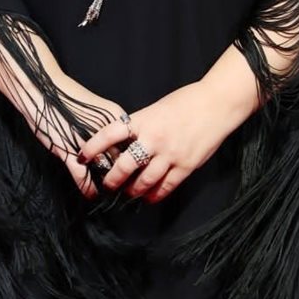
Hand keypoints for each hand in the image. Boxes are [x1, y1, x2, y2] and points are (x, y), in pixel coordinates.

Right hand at [37, 74, 131, 199]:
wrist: (42, 89)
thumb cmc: (66, 96)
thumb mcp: (96, 107)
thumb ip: (109, 124)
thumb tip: (118, 143)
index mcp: (114, 117)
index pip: (131, 142)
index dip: (132, 157)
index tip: (134, 168)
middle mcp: (104, 130)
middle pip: (121, 157)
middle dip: (123, 173)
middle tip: (124, 185)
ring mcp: (86, 142)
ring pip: (104, 170)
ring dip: (108, 183)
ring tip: (109, 192)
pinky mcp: (67, 151)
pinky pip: (82, 176)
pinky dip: (88, 188)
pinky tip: (91, 195)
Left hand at [75, 80, 238, 203]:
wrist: (217, 103)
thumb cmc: (187, 101)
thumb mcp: (157, 108)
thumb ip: (141, 125)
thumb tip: (124, 141)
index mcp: (144, 120)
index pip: (109, 135)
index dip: (92, 147)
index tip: (81, 157)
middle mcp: (154, 139)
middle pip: (124, 165)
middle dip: (112, 179)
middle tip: (107, 185)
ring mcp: (170, 154)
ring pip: (144, 181)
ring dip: (133, 190)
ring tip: (129, 193)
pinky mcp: (186, 165)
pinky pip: (166, 186)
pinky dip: (156, 194)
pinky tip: (150, 197)